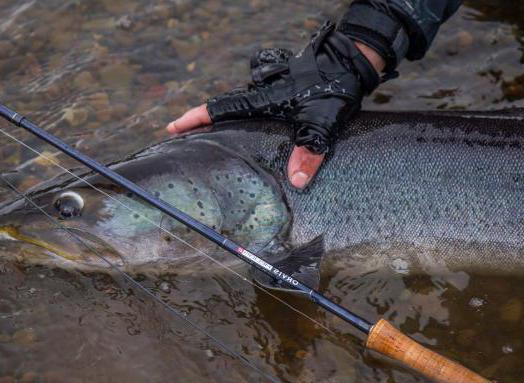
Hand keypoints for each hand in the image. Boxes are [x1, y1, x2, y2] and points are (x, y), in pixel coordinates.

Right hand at [167, 23, 384, 188]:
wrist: (350, 61)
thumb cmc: (334, 89)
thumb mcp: (322, 123)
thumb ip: (310, 152)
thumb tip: (297, 181)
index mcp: (262, 100)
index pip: (219, 109)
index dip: (194, 118)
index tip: (172, 126)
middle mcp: (261, 92)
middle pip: (223, 107)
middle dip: (202, 121)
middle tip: (185, 135)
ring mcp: (271, 87)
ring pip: (240, 103)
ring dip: (225, 116)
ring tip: (213, 136)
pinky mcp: (283, 87)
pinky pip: (256, 101)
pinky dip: (247, 113)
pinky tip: (253, 127)